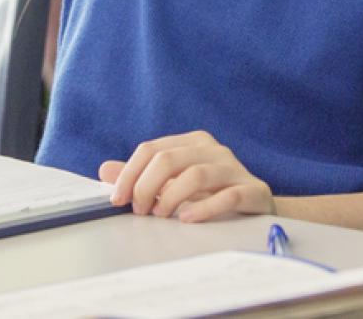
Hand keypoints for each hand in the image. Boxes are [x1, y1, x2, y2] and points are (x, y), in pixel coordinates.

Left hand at [100, 130, 274, 221]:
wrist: (257, 208)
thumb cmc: (211, 193)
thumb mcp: (174, 183)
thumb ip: (142, 176)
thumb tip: (105, 170)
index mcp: (192, 142)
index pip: (152, 149)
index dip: (130, 174)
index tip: (117, 199)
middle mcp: (213, 149)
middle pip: (170, 159)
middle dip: (146, 186)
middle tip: (140, 211)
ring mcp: (235, 168)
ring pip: (196, 174)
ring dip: (171, 197)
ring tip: (161, 216)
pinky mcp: (253, 190)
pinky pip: (227, 196)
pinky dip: (204, 208)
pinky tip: (188, 220)